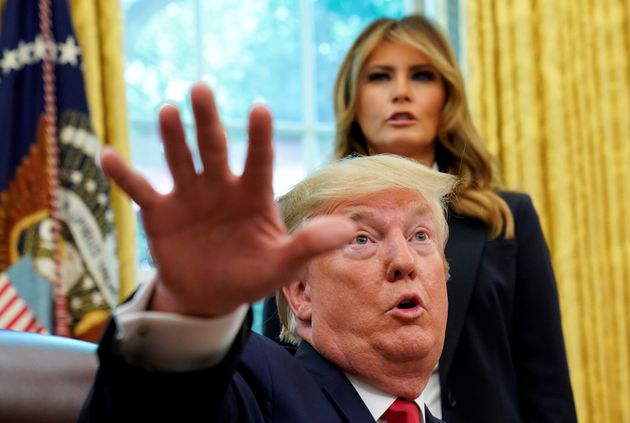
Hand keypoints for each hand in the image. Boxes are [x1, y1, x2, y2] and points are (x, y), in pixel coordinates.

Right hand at [101, 83, 354, 316]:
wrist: (210, 296)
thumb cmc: (250, 276)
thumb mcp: (281, 266)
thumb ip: (308, 246)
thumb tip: (348, 231)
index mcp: (254, 195)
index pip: (260, 160)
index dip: (260, 137)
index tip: (260, 109)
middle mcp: (221, 187)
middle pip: (214, 148)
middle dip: (208, 121)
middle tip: (201, 89)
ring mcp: (189, 196)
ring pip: (179, 160)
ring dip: (172, 138)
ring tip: (169, 111)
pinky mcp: (160, 212)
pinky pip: (140, 189)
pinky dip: (124, 175)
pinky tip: (107, 155)